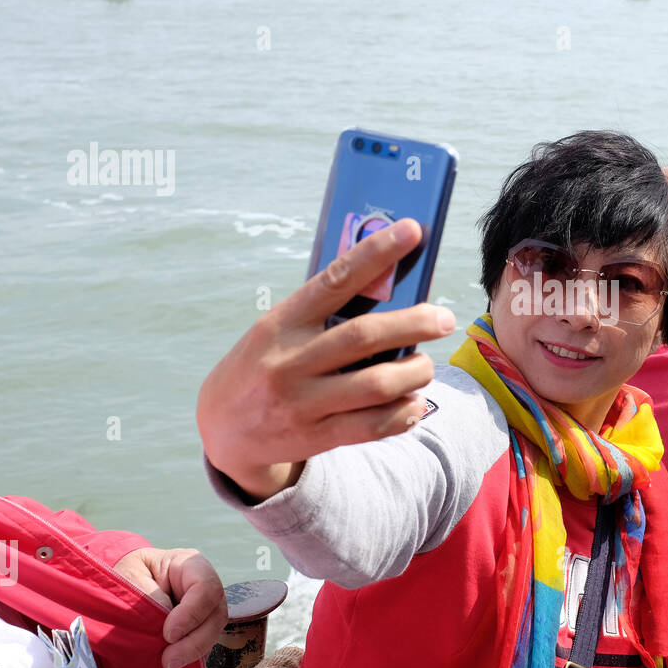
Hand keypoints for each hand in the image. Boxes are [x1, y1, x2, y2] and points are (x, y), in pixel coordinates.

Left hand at [112, 547, 227, 667]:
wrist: (123, 585)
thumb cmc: (128, 573)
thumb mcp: (131, 574)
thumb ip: (148, 595)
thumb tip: (164, 623)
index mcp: (190, 565)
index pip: (206, 587)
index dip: (191, 613)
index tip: (168, 634)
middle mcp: (206, 588)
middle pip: (216, 615)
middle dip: (194, 642)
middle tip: (169, 660)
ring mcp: (206, 610)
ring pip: (213, 634)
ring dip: (193, 653)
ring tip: (168, 664)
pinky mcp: (199, 631)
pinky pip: (204, 647)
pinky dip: (190, 658)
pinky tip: (173, 664)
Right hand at [197, 218, 455, 500]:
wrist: (222, 427)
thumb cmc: (264, 365)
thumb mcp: (279, 330)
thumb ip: (324, 313)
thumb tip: (387, 284)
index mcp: (282, 323)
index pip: (335, 279)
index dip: (376, 253)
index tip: (411, 231)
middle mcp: (290, 361)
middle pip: (365, 337)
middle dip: (415, 324)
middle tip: (444, 318)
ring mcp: (302, 403)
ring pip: (377, 385)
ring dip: (415, 372)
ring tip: (425, 365)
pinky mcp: (315, 437)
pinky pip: (373, 425)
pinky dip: (404, 412)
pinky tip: (414, 401)